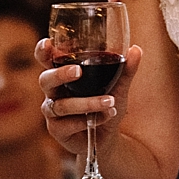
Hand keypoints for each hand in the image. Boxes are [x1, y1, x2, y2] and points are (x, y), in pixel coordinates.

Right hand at [36, 38, 142, 154]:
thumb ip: (126, 69)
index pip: (48, 60)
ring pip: (61, 105)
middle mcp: (55, 91)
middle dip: (60, 74)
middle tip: (78, 71)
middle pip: (46, 79)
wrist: (109, 135)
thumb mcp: (120, 85)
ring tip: (109, 101)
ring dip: (86, 103)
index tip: (48, 43)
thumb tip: (136, 49)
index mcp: (65, 74)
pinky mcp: (57, 130)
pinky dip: (90, 119)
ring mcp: (53, 111)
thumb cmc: (107, 103)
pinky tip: (106, 116)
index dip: (43, 51)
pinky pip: (68, 124)